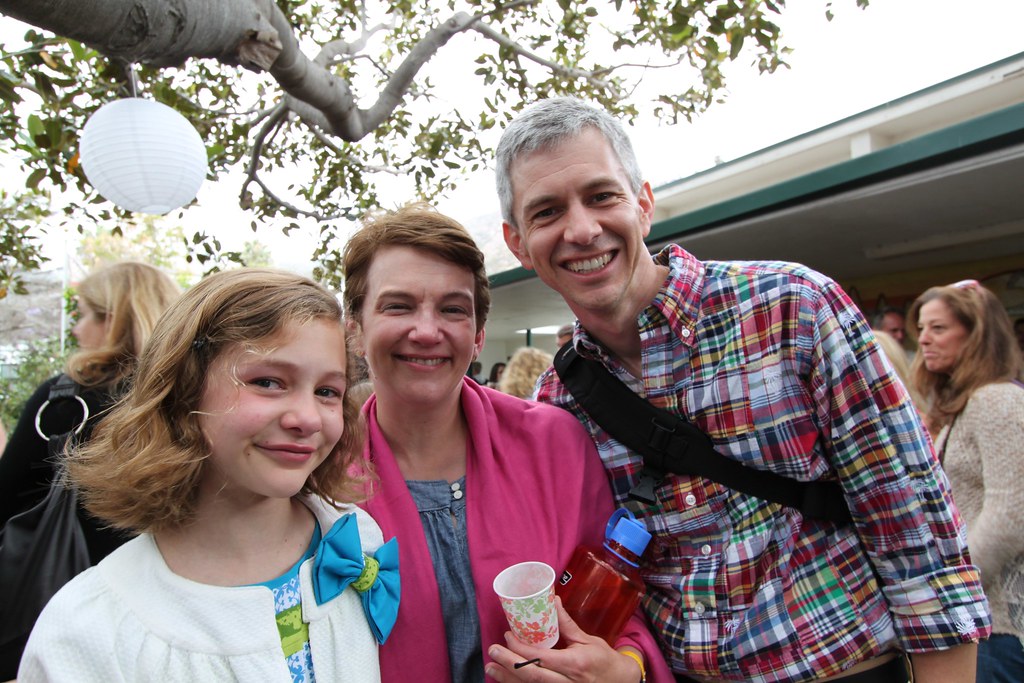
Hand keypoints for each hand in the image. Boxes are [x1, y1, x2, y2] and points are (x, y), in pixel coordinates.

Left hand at [485, 596, 642, 681]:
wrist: (620, 682)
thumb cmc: (604, 660)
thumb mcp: (587, 640)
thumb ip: (567, 624)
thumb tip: (552, 601)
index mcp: (574, 665)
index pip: (541, 659)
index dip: (521, 650)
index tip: (508, 636)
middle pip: (532, 676)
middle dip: (509, 664)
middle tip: (492, 651)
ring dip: (508, 679)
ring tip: (491, 668)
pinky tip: (507, 679)